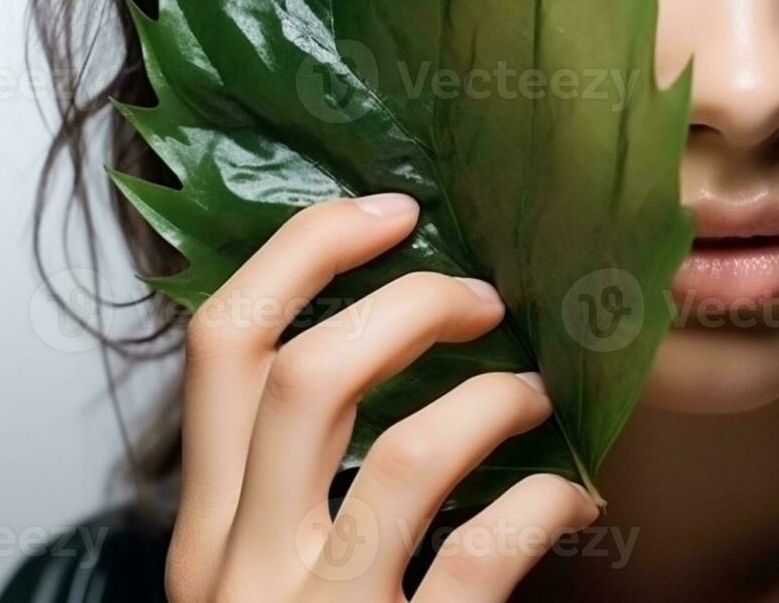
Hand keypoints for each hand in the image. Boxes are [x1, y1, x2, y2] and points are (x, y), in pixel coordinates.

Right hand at [163, 193, 598, 601]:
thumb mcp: (269, 568)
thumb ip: (301, 478)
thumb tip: (392, 339)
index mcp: (206, 528)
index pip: (222, 344)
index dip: (305, 252)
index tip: (391, 212)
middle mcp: (238, 568)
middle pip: (303, 374)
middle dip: (406, 303)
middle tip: (481, 297)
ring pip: (404, 455)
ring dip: (493, 401)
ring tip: (536, 396)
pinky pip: (481, 557)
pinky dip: (543, 504)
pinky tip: (572, 496)